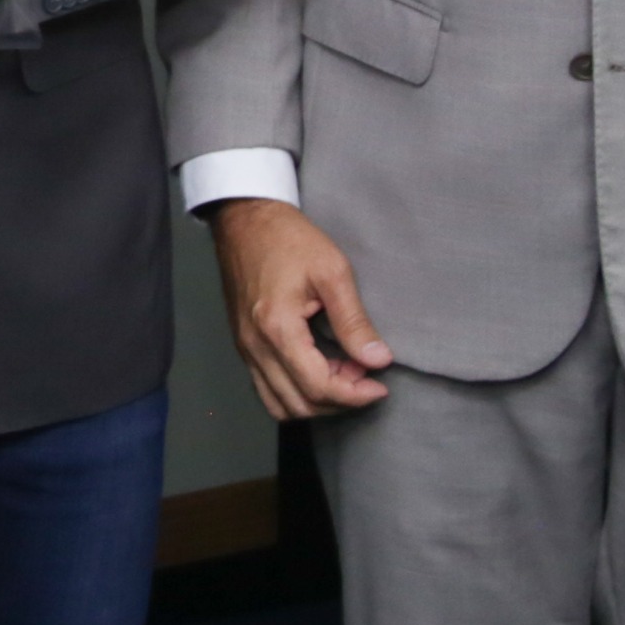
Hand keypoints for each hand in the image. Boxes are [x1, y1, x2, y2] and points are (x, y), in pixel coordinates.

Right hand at [210, 199, 394, 417]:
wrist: (245, 220)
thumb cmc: (287, 239)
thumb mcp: (332, 271)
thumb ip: (354, 321)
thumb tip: (378, 359)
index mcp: (277, 328)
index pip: (318, 387)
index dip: (355, 395)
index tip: (381, 385)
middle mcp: (255, 346)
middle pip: (300, 404)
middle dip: (340, 400)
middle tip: (365, 375)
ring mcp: (245, 348)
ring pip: (280, 405)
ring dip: (317, 401)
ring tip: (343, 374)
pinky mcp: (243, 345)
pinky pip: (267, 389)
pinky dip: (296, 392)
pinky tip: (318, 369)